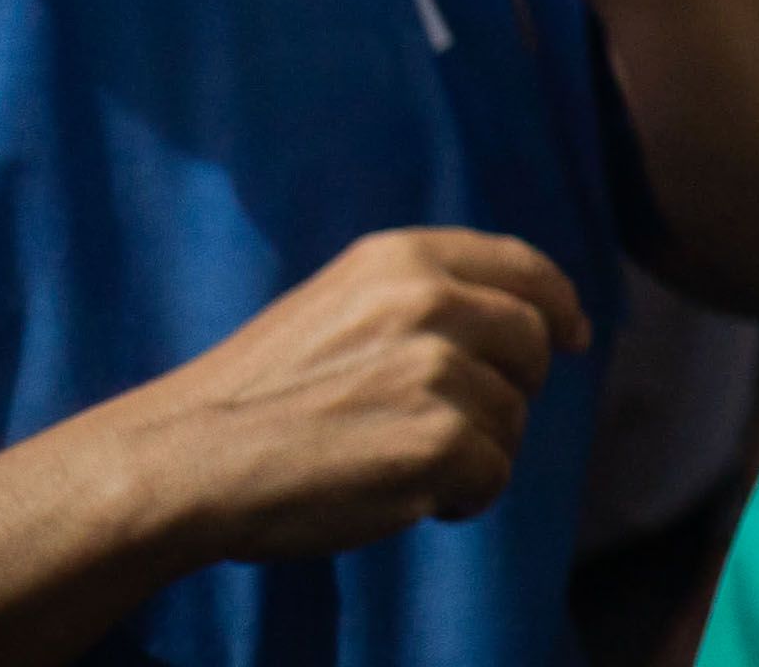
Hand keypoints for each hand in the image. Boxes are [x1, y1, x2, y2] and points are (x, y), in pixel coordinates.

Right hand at [120, 229, 588, 563]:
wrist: (185, 463)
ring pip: (513, 418)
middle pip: (534, 344)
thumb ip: (420, 299)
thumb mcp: (339, 308)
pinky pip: (492, 475)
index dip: (557, 304)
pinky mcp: (440, 438)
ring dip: (471, 454)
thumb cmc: (255, 399)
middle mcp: (430, 299)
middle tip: (448, 429)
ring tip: (393, 465)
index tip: (574, 335)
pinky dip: (461, 499)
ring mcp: (437, 368)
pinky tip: (406, 499)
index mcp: (403, 259)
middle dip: (510, 391)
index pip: (523, 268)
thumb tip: (522, 319)